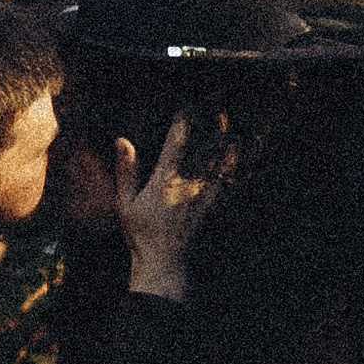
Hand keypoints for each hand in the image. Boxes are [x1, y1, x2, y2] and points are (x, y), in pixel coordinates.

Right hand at [114, 111, 229, 301]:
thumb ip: (126, 169)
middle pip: (206, 146)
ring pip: (221, 161)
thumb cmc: (140, 232)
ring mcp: (204, 195)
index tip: (188, 103)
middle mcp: (188, 183)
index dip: (184, 118)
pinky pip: (228, 182)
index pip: (177, 140)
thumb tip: (123, 141)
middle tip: (219, 105)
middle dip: (213, 124)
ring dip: (227, 141)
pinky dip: (235, 167)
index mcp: (165, 179)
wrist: (163, 260)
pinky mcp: (212, 206)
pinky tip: (240, 156)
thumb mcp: (125, 201)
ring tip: (232, 124)